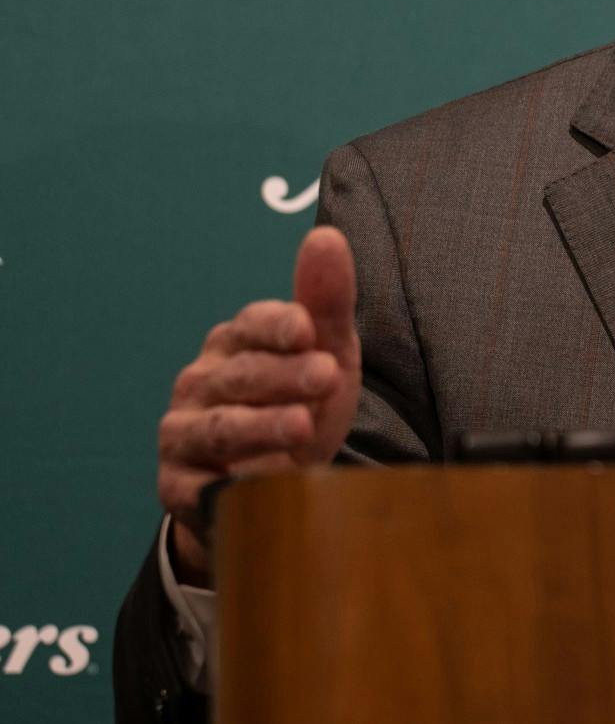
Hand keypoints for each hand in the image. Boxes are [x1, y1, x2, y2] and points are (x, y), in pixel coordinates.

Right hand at [156, 226, 361, 584]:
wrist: (275, 481)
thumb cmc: (301, 400)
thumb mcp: (327, 351)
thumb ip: (327, 300)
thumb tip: (327, 237)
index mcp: (237, 341)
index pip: (254, 324)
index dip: (278, 326)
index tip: (307, 329)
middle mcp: (202, 380)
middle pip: (243, 375)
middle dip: (285, 376)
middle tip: (327, 377)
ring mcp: (184, 432)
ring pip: (220, 427)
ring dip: (260, 428)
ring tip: (301, 428)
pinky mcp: (178, 485)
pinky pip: (200, 486)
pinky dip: (229, 486)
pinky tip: (262, 484)